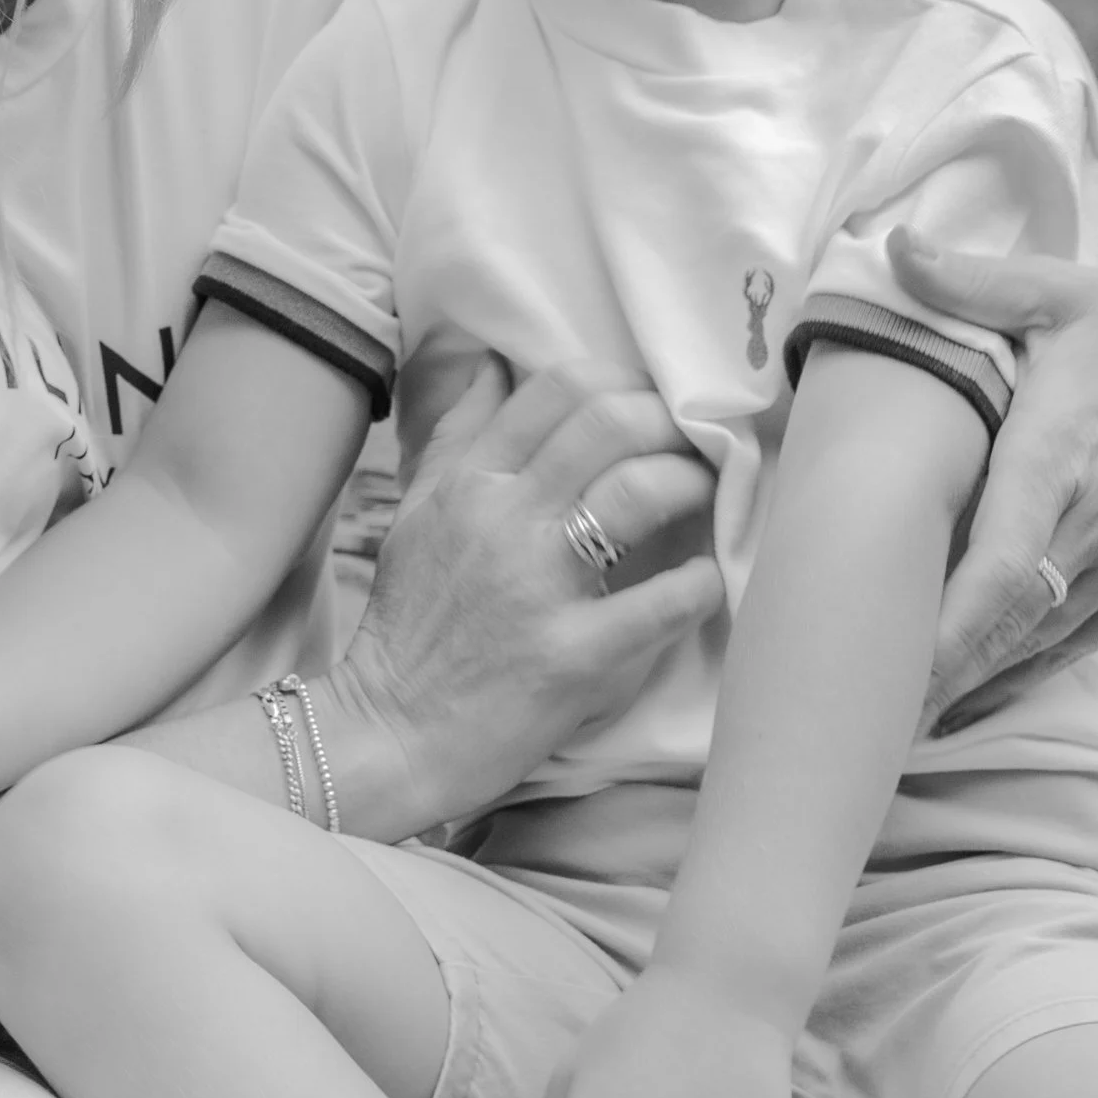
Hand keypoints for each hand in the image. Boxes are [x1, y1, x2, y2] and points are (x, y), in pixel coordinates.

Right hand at [330, 365, 723, 837]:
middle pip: (610, 423)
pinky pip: (662, 603)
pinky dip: (700, 584)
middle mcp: (504, 519)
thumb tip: (492, 364)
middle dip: (670, 423)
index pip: (558, 390)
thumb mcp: (417, 514)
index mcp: (469, 482)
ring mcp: (540, 588)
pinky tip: (707, 581)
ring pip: (641, 492)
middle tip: (693, 445)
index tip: (649, 404)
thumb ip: (458, 437)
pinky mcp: (573, 657)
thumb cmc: (411, 625)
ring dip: (692, 484)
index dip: (622, 382)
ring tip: (707, 496)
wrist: (390, 733)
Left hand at [894, 236, 1097, 728]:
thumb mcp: (1059, 294)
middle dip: (938, 668)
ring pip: (1041, 638)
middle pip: (1009, 617)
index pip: (1003, 561)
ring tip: (892, 717)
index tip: (892, 666)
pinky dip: (1022, 671)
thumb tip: (891, 247)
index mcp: (1063, 450)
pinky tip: (966, 699)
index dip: (950, 624)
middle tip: (858, 712)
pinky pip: (1079, 641)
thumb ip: (969, 283)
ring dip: (972, 678)